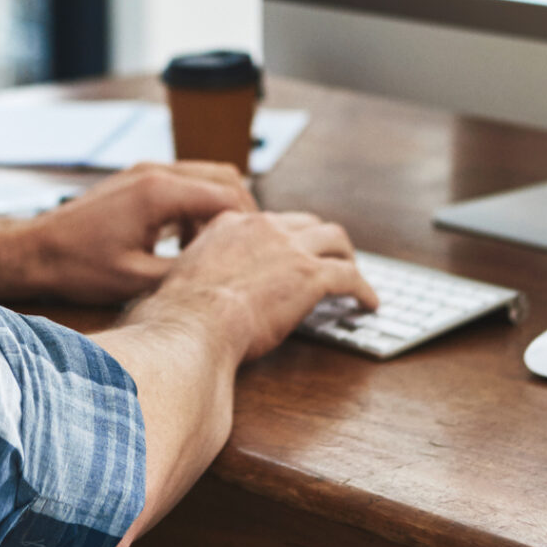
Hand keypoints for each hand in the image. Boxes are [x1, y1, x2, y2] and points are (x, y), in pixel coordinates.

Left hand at [13, 160, 257, 304]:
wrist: (35, 250)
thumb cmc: (79, 267)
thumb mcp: (138, 279)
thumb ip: (186, 270)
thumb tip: (225, 275)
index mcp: (160, 193)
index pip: (228, 195)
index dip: (250, 224)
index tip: (257, 251)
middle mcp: (156, 172)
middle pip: (224, 177)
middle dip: (242, 211)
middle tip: (246, 247)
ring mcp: (145, 171)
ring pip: (205, 176)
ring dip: (218, 207)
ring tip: (214, 247)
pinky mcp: (137, 179)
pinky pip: (183, 182)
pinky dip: (196, 205)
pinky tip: (187, 239)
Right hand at [135, 209, 379, 362]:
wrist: (191, 325)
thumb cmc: (177, 316)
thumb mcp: (180, 279)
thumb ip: (196, 276)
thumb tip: (194, 297)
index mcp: (229, 225)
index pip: (268, 222)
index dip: (284, 237)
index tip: (289, 252)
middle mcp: (262, 227)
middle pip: (306, 223)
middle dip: (320, 239)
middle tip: (328, 258)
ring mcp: (290, 247)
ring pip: (334, 239)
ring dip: (346, 255)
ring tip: (354, 273)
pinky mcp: (311, 275)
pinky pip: (349, 276)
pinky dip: (363, 289)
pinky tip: (368, 303)